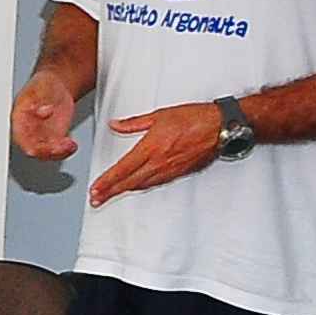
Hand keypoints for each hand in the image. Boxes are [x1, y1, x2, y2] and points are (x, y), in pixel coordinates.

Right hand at [7, 70, 78, 161]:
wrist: (56, 87)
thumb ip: (38, 98)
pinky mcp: (51, 140)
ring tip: (69, 145)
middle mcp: (26, 131)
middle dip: (47, 150)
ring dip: (58, 152)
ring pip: (45, 153)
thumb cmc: (43, 85)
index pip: (19, 136)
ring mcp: (39, 136)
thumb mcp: (40, 86)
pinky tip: (71, 145)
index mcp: (18, 118)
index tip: (41, 142)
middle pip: (32, 148)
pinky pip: (56, 151)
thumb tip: (41, 111)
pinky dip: (64, 151)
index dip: (29, 142)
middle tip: (61, 145)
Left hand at [84, 102, 224, 206]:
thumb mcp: (160, 115)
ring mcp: (170, 170)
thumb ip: (133, 123)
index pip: (123, 169)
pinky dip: (141, 187)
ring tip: (109, 196)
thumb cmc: (194, 118)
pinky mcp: (179, 173)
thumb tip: (115, 125)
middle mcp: (159, 162)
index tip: (95, 189)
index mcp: (152, 147)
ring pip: (141, 185)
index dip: (107, 181)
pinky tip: (135, 188)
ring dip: (124, 191)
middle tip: (96, 199)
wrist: (220, 127)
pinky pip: (155, 183)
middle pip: (129, 182)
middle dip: (110, 192)